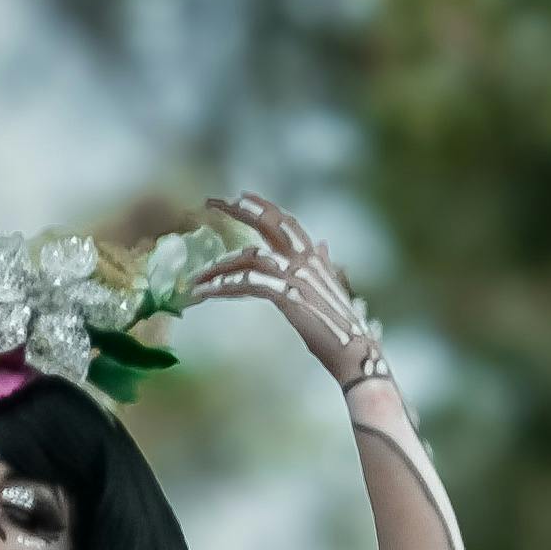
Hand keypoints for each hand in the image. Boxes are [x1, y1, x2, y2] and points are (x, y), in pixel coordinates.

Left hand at [185, 188, 386, 386]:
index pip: (285, 221)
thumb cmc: (341, 327)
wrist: (355, 353)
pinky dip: (223, 287)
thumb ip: (322, 264)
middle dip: (238, 209)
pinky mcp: (288, 296)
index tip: (238, 196)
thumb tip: (322, 244)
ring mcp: (297, 275)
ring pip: (249, 257)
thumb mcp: (331, 288)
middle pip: (268, 222)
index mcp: (314, 257)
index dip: (262, 206)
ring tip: (196, 279)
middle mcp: (306, 259)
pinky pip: (248, 283)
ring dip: (218, 267)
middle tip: (211, 202)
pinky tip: (206, 293)